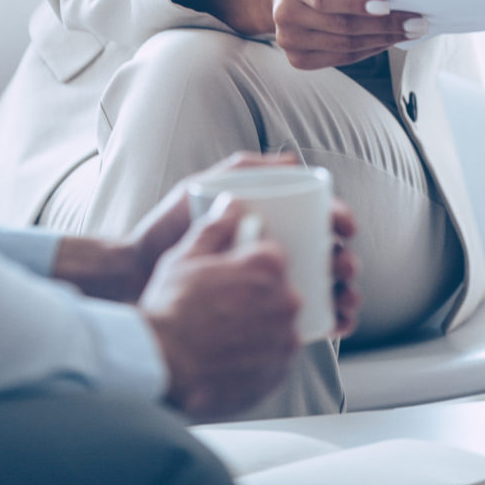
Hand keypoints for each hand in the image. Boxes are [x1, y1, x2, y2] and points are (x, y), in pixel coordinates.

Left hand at [133, 153, 359, 332]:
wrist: (137, 275)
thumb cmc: (169, 227)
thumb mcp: (203, 188)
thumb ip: (242, 169)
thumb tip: (292, 161)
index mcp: (269, 220)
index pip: (316, 217)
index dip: (339, 220)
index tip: (344, 227)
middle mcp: (276, 250)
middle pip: (327, 254)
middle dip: (346, 259)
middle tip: (343, 266)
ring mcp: (271, 283)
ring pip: (324, 289)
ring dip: (346, 292)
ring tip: (347, 298)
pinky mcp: (264, 314)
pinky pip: (307, 318)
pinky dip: (332, 320)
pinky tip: (339, 322)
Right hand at [140, 197, 300, 419]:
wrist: (161, 365)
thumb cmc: (171, 307)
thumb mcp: (186, 256)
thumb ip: (216, 227)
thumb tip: (233, 204)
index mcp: (268, 266)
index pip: (272, 254)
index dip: (247, 261)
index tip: (229, 271)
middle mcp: (286, 301)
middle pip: (278, 289)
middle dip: (255, 293)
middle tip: (222, 304)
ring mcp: (283, 341)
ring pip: (277, 324)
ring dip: (258, 325)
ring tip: (222, 333)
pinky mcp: (277, 375)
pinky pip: (273, 358)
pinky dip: (257, 356)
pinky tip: (228, 355)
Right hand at [263, 0, 424, 70]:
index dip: (355, 3)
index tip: (387, 4)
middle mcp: (286, 15)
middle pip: (342, 27)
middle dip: (385, 26)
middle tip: (416, 22)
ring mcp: (289, 41)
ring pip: (346, 47)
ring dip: (383, 40)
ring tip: (409, 32)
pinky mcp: (297, 60)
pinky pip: (342, 58)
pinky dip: (369, 50)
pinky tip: (387, 41)